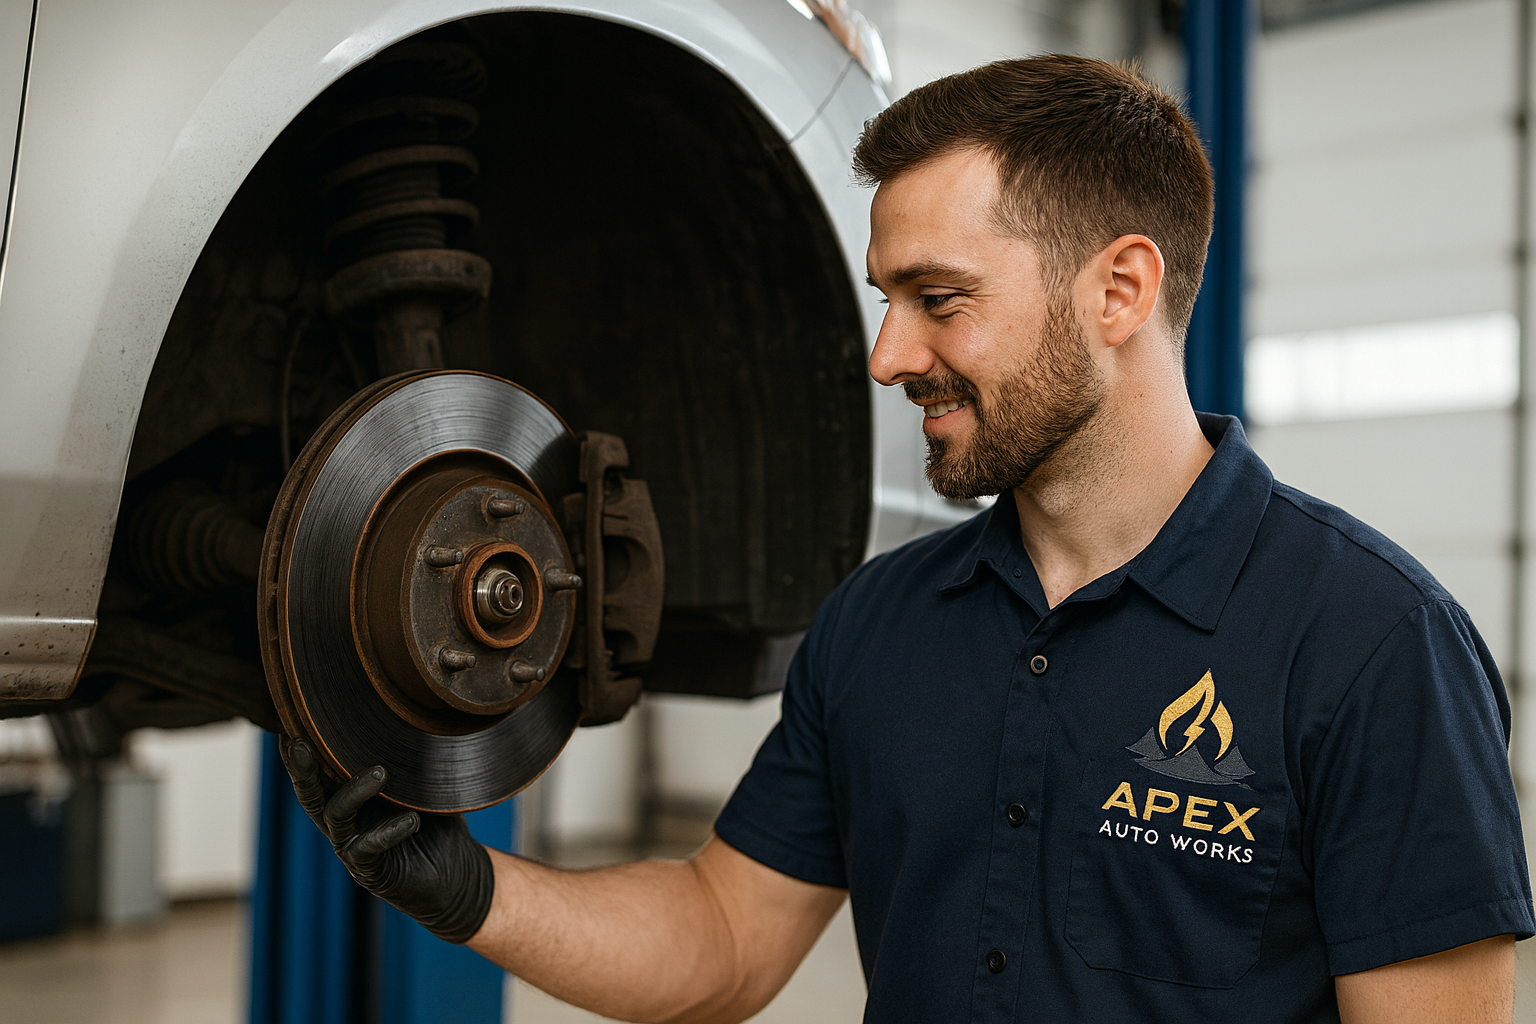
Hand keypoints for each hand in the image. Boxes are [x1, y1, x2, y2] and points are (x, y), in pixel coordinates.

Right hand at [281, 737, 494, 943]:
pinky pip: (369, 850)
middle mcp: (345, 823)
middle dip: (301, 770)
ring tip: (380, 773)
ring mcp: (354, 848)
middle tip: (299, 743)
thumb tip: (417, 716)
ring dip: (354, 792)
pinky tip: (411, 821)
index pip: (323, 772)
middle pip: (311, 795)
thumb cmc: (438, 823)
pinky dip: (388, 833)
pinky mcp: (371, 871)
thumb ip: (412, 757)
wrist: (456, 874)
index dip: (304, 752)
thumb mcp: (425, 785)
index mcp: (353, 799)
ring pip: (336, 817)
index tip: (292, 722)